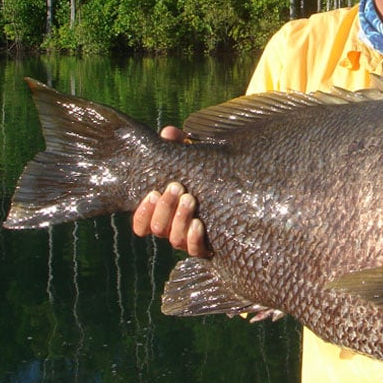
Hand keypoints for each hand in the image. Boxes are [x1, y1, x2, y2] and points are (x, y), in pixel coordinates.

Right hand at [131, 126, 210, 257]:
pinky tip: (199, 223)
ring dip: (179, 218)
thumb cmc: (209, 179)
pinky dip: (194, 237)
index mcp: (165, 214)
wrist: (240, 201)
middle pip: (158, 228)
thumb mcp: (196, 162)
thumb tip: (169, 132)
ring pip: (174, 239)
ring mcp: (190, 240)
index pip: (142, 223)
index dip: (142, 212)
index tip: (152, 193)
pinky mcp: (208, 247)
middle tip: (176, 187)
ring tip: (190, 199)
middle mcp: (173, 229)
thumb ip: (181, 148)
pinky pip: (195, 250)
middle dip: (165, 207)